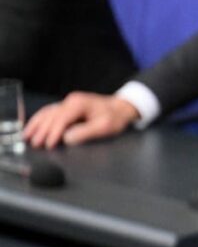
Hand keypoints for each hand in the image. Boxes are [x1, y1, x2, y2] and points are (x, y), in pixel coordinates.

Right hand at [23, 92, 139, 148]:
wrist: (121, 108)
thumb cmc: (115, 117)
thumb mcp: (105, 126)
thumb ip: (85, 132)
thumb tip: (67, 138)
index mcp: (79, 104)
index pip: (61, 119)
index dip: (53, 133)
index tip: (49, 145)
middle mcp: (71, 101)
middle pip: (51, 116)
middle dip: (42, 131)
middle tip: (35, 145)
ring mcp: (68, 102)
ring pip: (47, 113)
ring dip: (36, 125)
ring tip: (26, 137)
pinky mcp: (68, 106)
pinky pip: (50, 112)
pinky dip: (40, 120)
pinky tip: (32, 126)